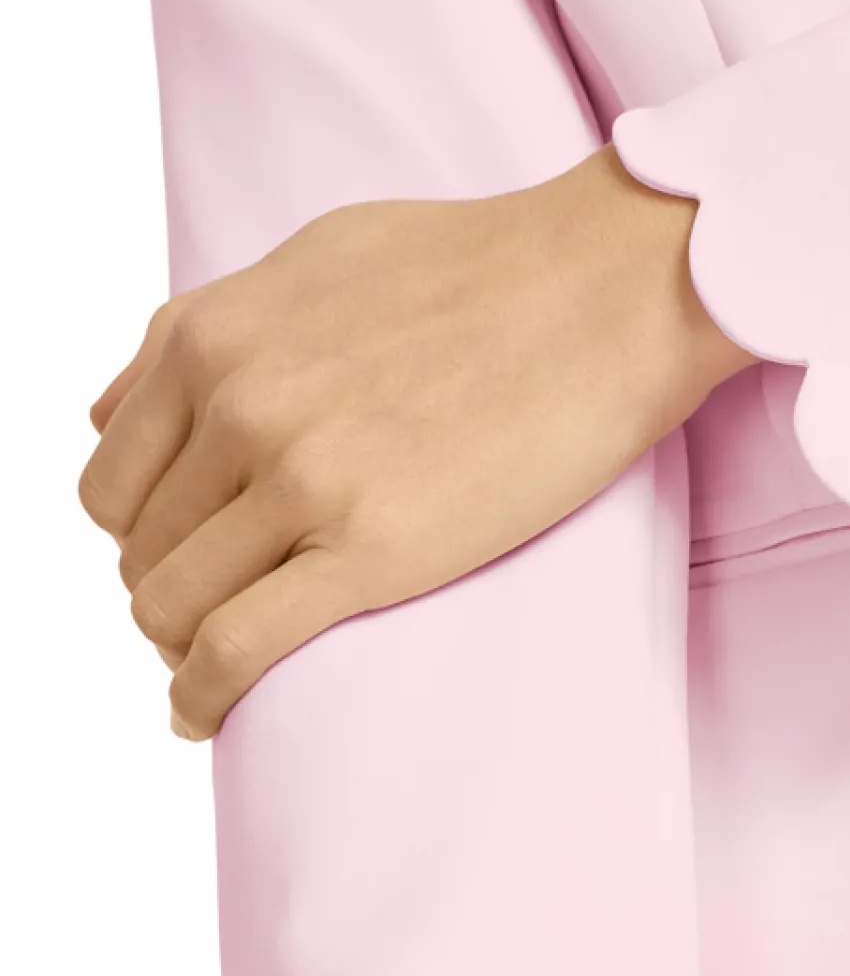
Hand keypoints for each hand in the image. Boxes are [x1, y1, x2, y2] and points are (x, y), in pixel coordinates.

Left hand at [78, 146, 753, 736]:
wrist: (610, 292)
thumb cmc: (490, 267)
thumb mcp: (318, 260)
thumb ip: (223, 323)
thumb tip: (150, 386)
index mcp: (213, 335)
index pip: (113, 474)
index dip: (140, 532)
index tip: (186, 557)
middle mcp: (236, 403)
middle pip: (138, 548)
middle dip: (168, 591)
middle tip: (223, 615)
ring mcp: (299, 479)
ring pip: (169, 605)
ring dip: (183, 647)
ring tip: (223, 664)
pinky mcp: (370, 550)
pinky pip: (233, 650)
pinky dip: (200, 696)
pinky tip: (202, 715)